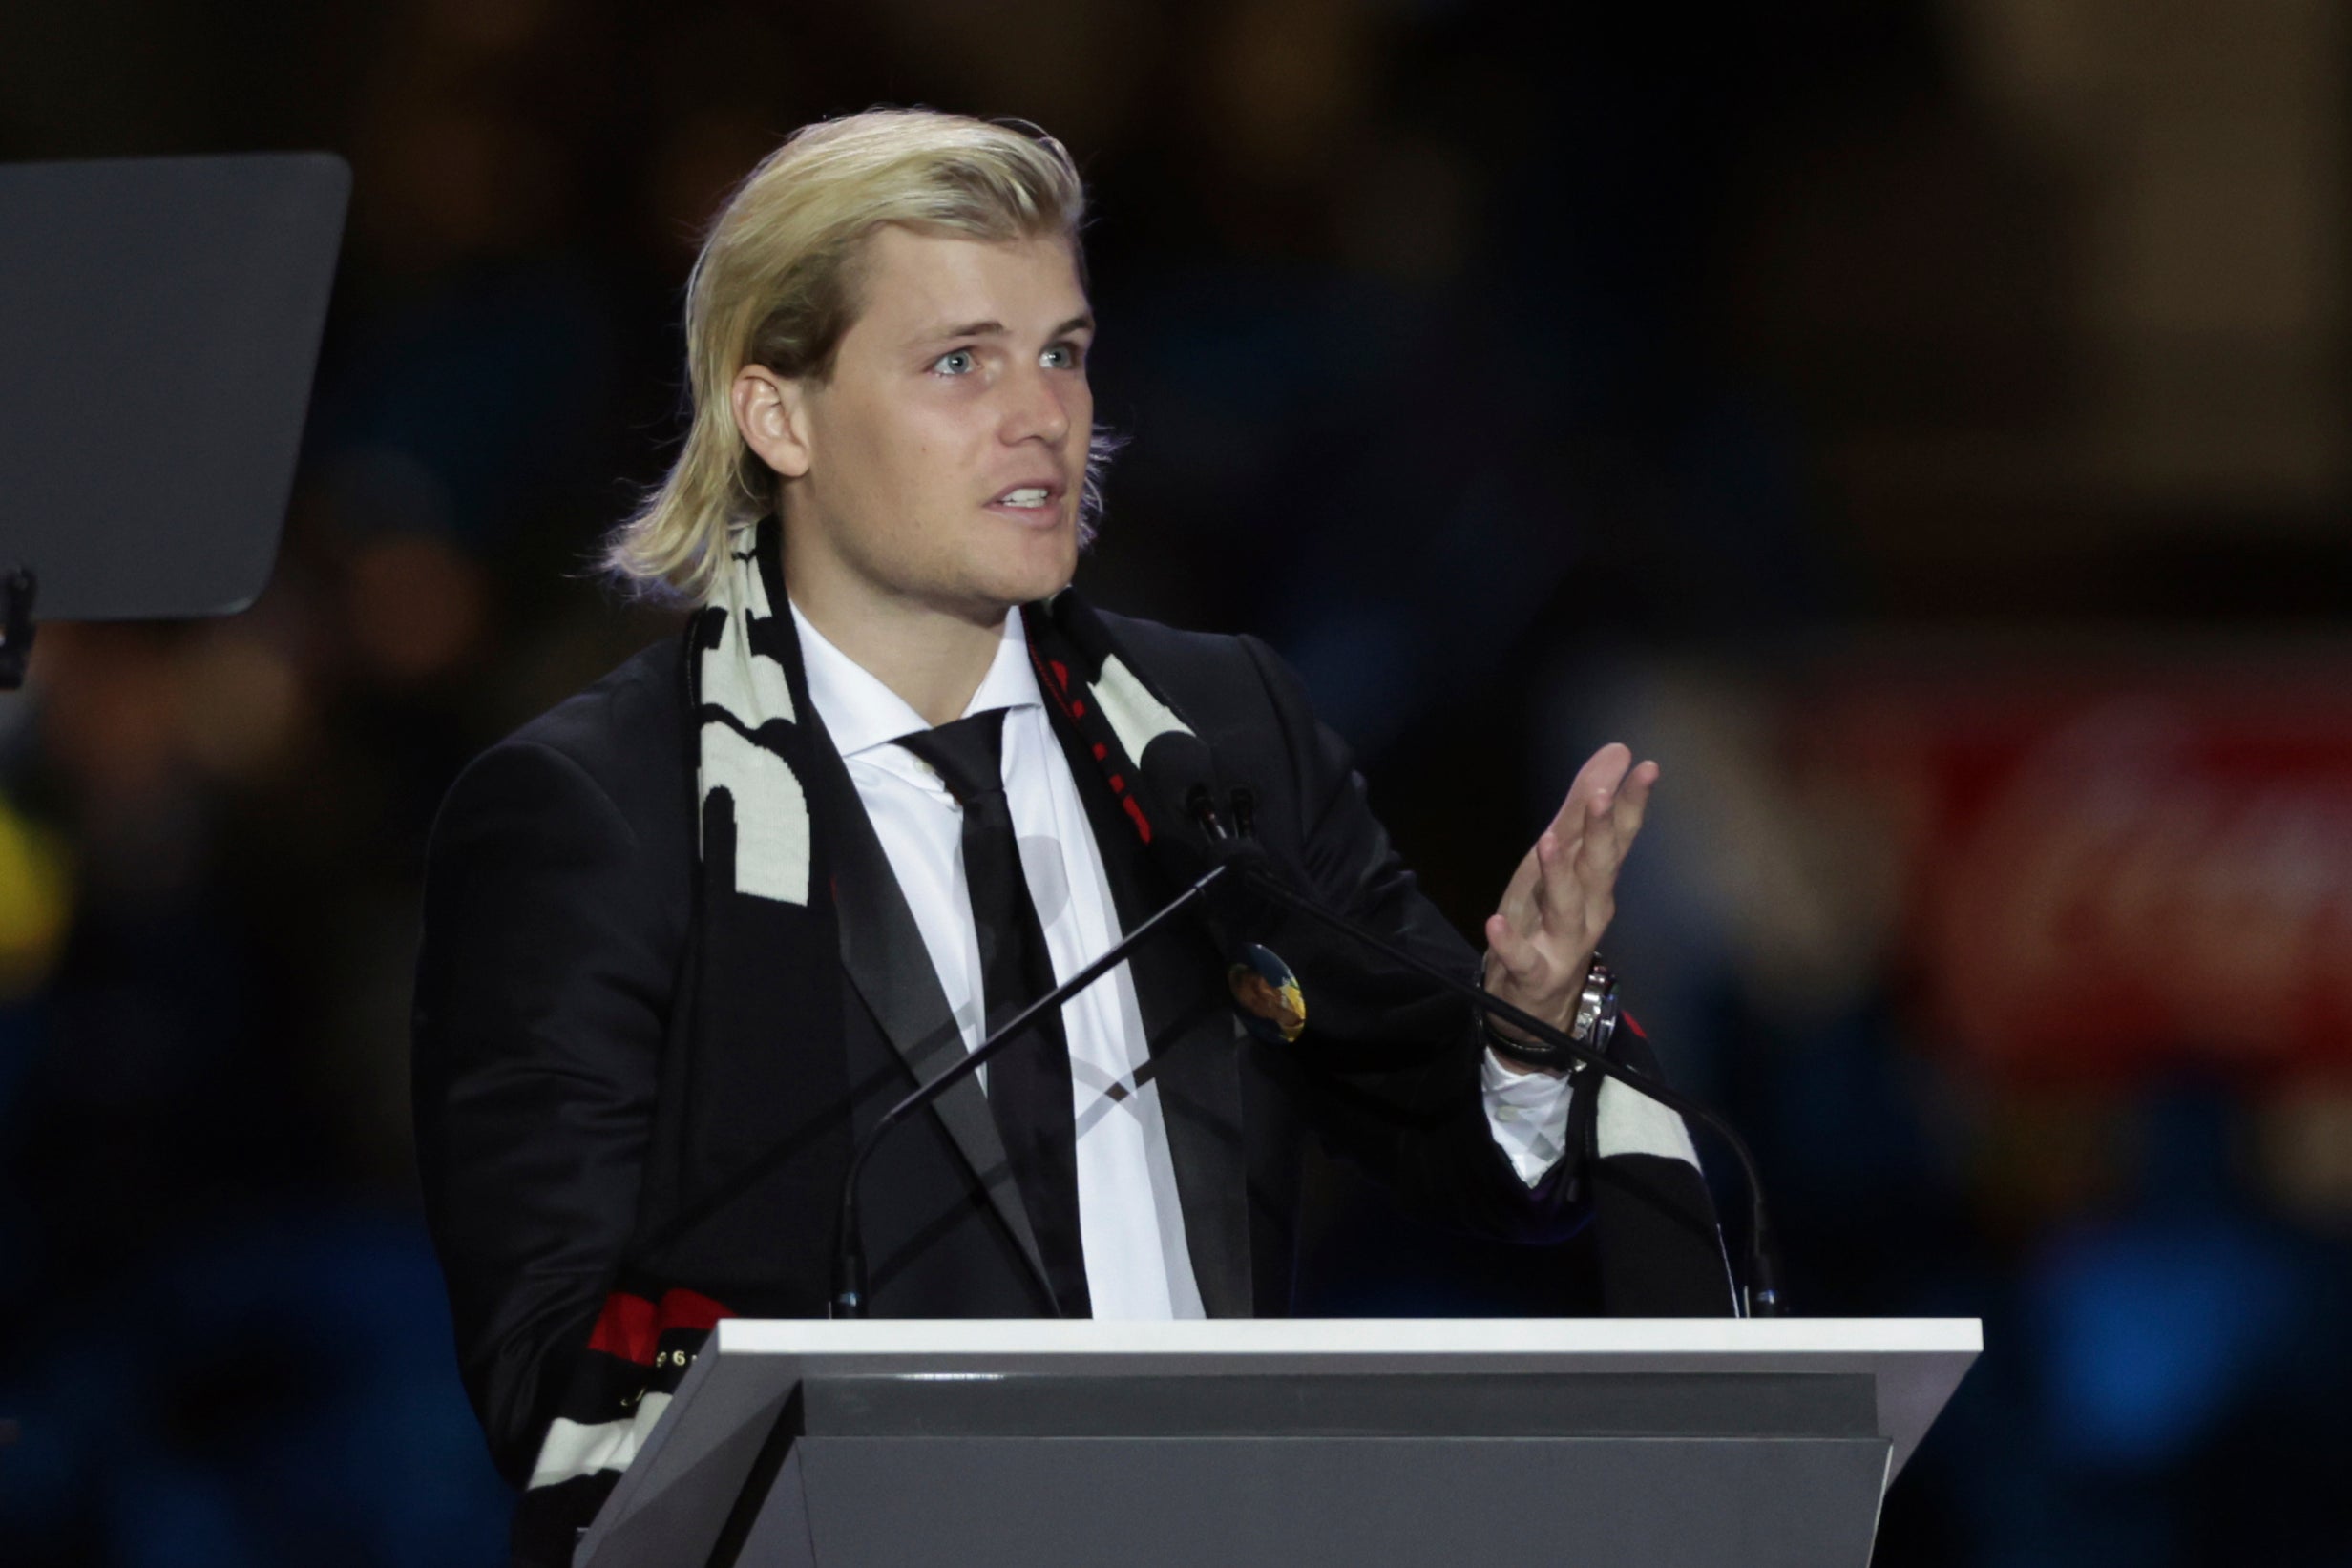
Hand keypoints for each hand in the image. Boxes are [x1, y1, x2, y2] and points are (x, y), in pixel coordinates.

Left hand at [1482, 743, 1656, 1061]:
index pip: (1620, 836)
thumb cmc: (1548, 916)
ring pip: (1566, 908)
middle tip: (1600, 795)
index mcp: (1597, 879)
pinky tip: (1494, 923)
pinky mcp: (1534, 973)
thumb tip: (1618, 751)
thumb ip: (1583, 807)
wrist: (1532, 998)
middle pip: (1600, 868)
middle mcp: (1590, 909)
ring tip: (1548, 843)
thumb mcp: (1561, 857)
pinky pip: (1524, 959)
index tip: (1646, 767)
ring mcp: (1564, 944)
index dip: (1631, 803)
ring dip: (1558, 876)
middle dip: (1602, 832)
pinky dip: (1510, 943)